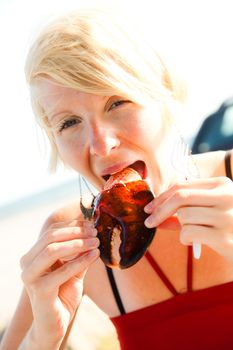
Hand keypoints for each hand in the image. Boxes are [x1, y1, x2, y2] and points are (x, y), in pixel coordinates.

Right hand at [20, 219, 98, 346]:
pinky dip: (80, 261)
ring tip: (96, 242)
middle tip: (95, 232)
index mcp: (33, 254)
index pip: (52, 231)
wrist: (55, 323)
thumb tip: (92, 232)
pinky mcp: (39, 290)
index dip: (73, 226)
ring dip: (77, 244)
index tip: (91, 225)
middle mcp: (27, 263)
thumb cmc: (63, 293)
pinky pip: (62, 270)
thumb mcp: (73, 268)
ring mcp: (30, 276)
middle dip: (75, 232)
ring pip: (52, 249)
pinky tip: (94, 256)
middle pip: (51, 237)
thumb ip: (79, 252)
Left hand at [144, 177, 232, 260]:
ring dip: (180, 227)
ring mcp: (226, 216)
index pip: (183, 185)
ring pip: (184, 216)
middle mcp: (226, 196)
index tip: (149, 207)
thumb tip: (155, 212)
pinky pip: (188, 233)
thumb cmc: (228, 226)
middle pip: (180, 197)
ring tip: (192, 233)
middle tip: (148, 222)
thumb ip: (186, 208)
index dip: (162, 197)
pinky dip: (185, 238)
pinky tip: (194, 242)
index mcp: (222, 184)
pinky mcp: (224, 236)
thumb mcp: (210, 210)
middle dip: (159, 210)